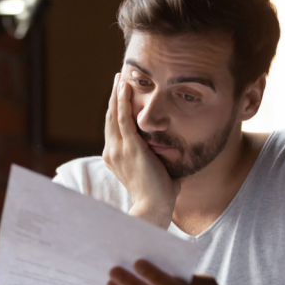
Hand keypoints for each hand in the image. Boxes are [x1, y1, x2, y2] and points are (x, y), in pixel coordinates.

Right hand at [103, 73, 179, 228]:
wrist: (154, 208)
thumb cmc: (159, 195)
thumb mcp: (156, 171)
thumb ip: (159, 159)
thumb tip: (173, 151)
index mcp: (115, 157)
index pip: (114, 128)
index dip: (116, 109)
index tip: (120, 94)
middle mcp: (112, 151)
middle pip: (110, 117)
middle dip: (114, 96)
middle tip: (118, 78)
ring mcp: (118, 149)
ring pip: (114, 114)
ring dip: (117, 93)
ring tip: (120, 76)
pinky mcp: (129, 147)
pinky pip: (123, 118)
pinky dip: (123, 101)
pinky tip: (124, 86)